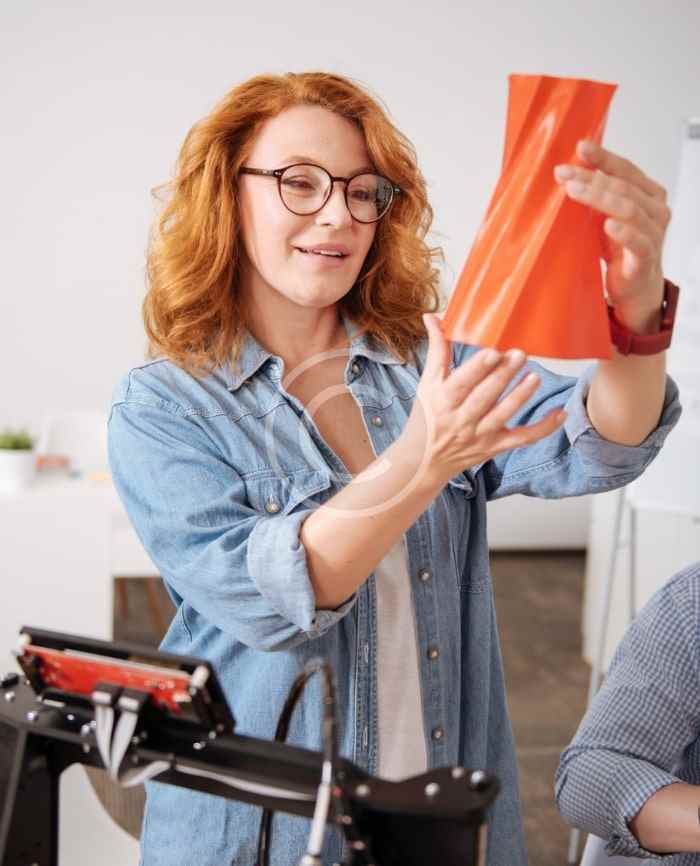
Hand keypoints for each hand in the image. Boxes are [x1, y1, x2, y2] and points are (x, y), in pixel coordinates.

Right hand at [402, 314, 566, 484]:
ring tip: (535, 377)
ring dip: (520, 396)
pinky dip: (543, 428)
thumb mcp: (426, 384)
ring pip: (503, 415)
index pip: (461, 383)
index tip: (493, 352)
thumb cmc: (426, 416)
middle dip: (502, 376)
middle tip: (520, 354)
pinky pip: (522, 438)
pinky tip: (560, 413)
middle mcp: (461, 419)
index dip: (477, 369)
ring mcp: (479, 435)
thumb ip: (436, 350)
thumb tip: (431, 316)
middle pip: (484, 397)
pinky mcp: (495, 447)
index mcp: (443, 400)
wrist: (424, 461)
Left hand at [554, 140, 672, 330]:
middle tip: (564, 174)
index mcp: (648, 194)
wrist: (635, 288)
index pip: (626, 169)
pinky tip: (608, 225)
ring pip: (629, 209)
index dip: (603, 158)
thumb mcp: (603, 217)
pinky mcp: (647, 259)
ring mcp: (654, 234)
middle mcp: (656, 210)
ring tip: (574, 192)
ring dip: (600, 198)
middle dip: (591, 178)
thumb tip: (564, 172)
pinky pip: (638, 242)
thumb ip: (594, 196)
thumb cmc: (619, 249)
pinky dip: (623, 232)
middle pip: (623, 187)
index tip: (580, 147)